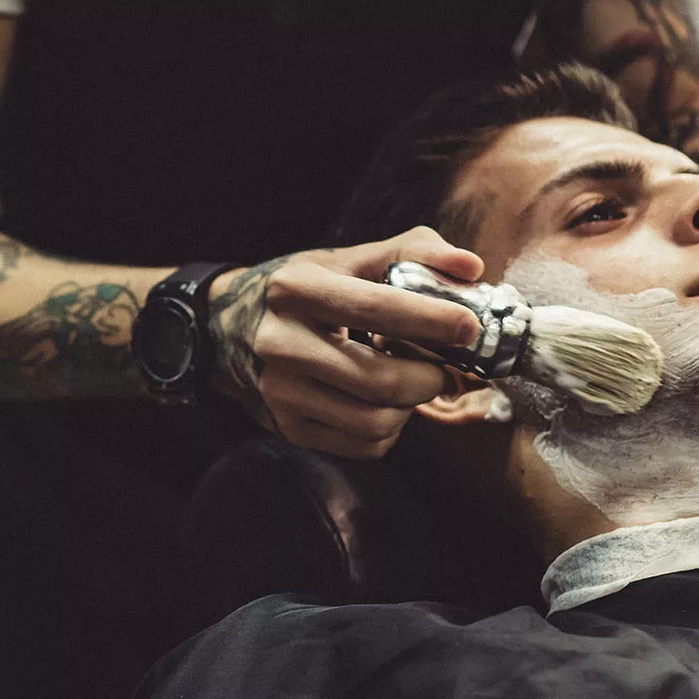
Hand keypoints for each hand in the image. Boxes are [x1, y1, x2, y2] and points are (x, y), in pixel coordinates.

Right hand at [205, 227, 483, 458]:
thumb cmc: (304, 292)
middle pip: (380, 380)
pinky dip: (389, 429)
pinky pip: (363, 445)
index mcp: (297, 290)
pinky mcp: (287, 427)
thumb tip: (470, 269)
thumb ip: (411, 252)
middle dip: (430, 378)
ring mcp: (280, 392)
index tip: (470, 325)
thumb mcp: (345, 260)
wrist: (228, 330)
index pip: (374, 308)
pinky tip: (381, 403)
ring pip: (375, 422)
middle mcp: (281, 343)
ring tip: (410, 384)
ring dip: (409, 407)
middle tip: (445, 368)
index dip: (430, 319)